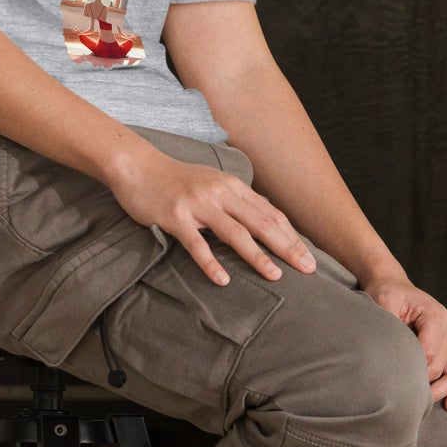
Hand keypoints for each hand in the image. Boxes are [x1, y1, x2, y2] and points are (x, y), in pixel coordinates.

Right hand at [108, 143, 316, 285]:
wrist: (138, 166)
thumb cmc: (176, 179)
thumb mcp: (212, 182)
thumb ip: (235, 199)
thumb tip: (262, 218)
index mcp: (231, 186)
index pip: (269, 213)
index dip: (291, 235)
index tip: (308, 255)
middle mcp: (220, 193)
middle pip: (261, 223)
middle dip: (287, 247)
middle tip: (307, 269)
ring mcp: (198, 205)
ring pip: (235, 233)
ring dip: (257, 256)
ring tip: (275, 276)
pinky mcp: (175, 217)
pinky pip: (196, 244)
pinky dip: (211, 263)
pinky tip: (223, 280)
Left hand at [360, 273, 446, 410]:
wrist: (392, 285)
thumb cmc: (387, 293)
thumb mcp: (384, 303)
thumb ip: (391, 326)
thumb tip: (391, 354)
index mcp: (437, 316)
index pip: (430, 353)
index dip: (414, 369)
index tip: (396, 377)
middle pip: (441, 366)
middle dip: (425, 383)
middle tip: (403, 395)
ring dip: (442, 391)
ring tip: (425, 405)